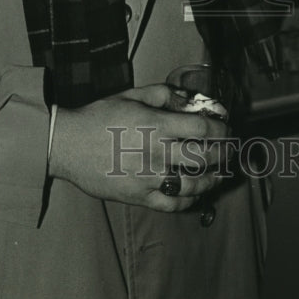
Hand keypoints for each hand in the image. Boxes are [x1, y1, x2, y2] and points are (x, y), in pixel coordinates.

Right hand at [49, 84, 229, 211]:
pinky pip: (173, 204)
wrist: (68, 145)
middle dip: (224, 152)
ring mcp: (149, 178)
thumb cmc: (99, 117)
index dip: (221, 128)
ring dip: (213, 178)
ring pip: (193, 184)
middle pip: (204, 157)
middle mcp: (156, 153)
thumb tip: (189, 98)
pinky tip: (197, 194)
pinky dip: (190, 200)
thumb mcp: (132, 95)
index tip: (226, 127)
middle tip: (230, 149)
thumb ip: (164, 94)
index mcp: (156, 125)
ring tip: (220, 173)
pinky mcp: (139, 196)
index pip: (202, 128)